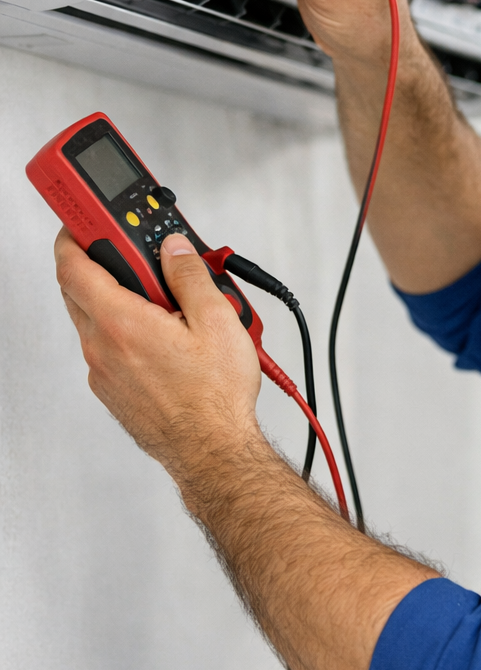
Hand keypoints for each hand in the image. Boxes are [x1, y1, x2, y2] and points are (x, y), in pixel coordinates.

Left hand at [55, 228, 263, 493]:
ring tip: (172, 302)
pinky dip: (127, 330)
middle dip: (105, 262)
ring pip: (96, 318)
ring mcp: (104, 371)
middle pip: (80, 288)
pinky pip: (109, 346)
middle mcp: (102, 346)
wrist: (212, 452)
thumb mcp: (218, 320)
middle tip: (143, 254)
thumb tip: (174, 249)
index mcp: (121, 322)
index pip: (72, 264)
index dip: (74, 233)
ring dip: (120, 298)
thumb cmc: (215, 398)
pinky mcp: (113, 391)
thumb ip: (190, 275)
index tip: (85, 217)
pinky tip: (168, 336)